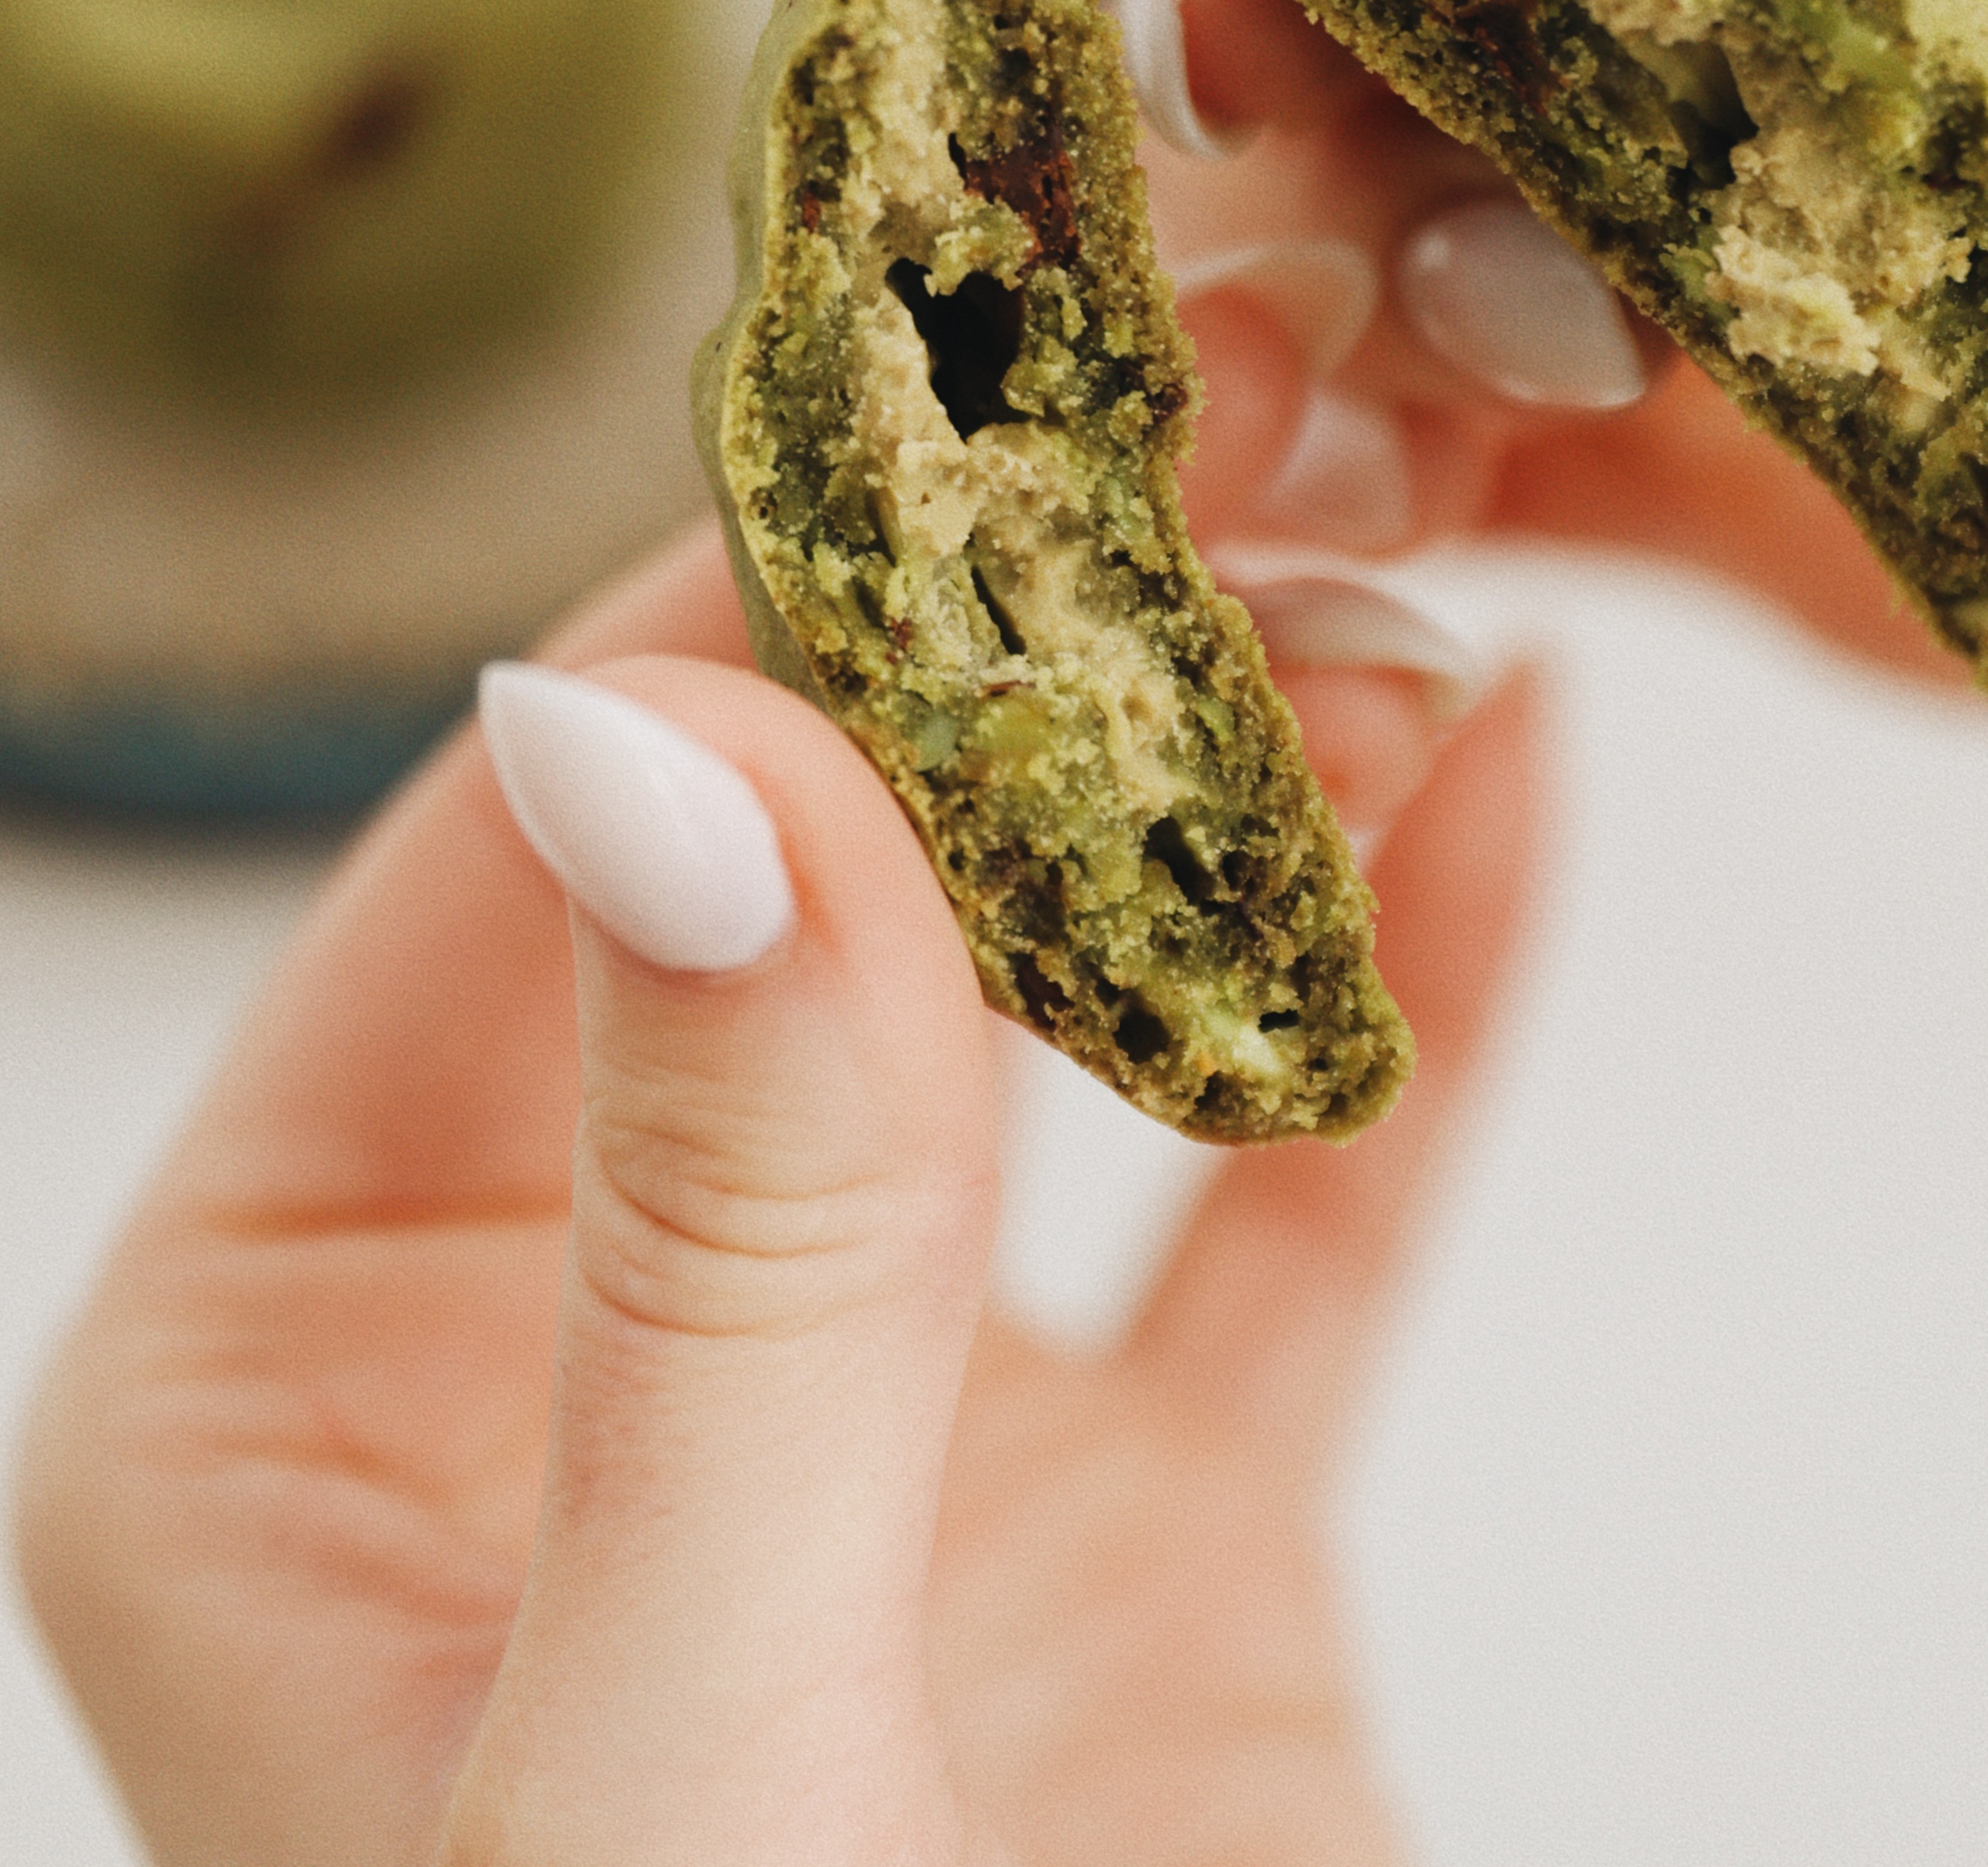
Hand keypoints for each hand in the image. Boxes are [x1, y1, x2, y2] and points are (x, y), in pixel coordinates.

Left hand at [14, 519, 1537, 1865]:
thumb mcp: (705, 1767)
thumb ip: (705, 1277)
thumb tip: (693, 758)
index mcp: (286, 1380)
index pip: (541, 871)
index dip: (778, 625)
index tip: (1016, 439)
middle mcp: (551, 1356)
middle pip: (813, 897)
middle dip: (1051, 677)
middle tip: (1282, 458)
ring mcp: (860, 1423)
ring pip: (1049, 1014)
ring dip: (1239, 802)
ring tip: (1416, 612)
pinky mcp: (1121, 1517)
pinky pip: (1276, 1210)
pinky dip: (1405, 1008)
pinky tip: (1515, 799)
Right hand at [1105, 0, 1987, 721]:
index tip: (1258, 36)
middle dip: (1239, 145)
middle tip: (1250, 321)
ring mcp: (1683, 159)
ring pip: (1341, 235)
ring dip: (1277, 356)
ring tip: (1317, 469)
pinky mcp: (1705, 419)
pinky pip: (1454, 461)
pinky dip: (1366, 528)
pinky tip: (1363, 597)